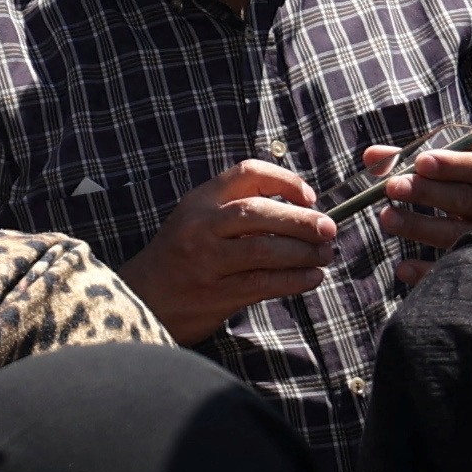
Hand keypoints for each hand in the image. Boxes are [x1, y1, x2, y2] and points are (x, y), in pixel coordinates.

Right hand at [123, 158, 339, 340]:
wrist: (142, 297)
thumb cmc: (181, 255)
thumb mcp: (199, 218)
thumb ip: (238, 208)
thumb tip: (303, 209)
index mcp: (201, 200)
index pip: (247, 173)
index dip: (285, 181)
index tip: (309, 197)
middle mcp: (202, 226)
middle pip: (260, 213)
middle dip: (302, 220)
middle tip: (329, 229)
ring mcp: (207, 260)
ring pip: (265, 250)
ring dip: (304, 253)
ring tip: (325, 255)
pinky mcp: (216, 294)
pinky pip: (264, 283)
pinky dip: (294, 280)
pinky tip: (312, 278)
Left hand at [367, 142, 471, 266]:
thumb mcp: (462, 170)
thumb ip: (417, 160)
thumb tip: (372, 156)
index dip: (452, 165)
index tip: (421, 162)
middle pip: (464, 200)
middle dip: (426, 193)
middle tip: (393, 187)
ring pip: (455, 235)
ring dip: (419, 227)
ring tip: (387, 218)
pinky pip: (452, 270)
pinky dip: (427, 271)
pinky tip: (403, 268)